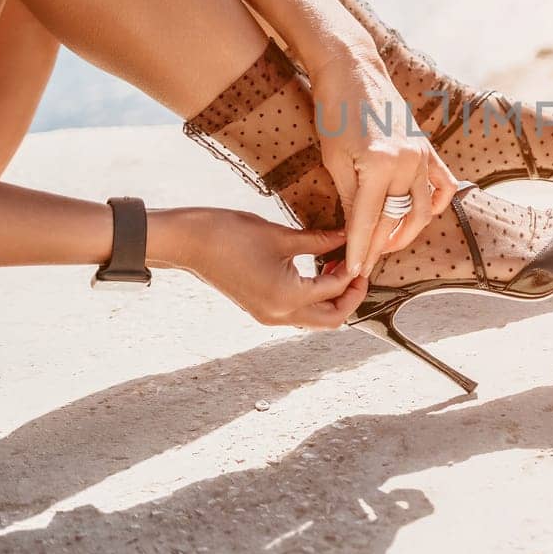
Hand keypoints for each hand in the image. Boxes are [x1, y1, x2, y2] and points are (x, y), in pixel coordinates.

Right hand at [152, 209, 368, 327]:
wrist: (189, 243)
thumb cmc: (231, 234)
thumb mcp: (281, 236)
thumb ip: (319, 242)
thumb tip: (348, 237)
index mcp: (287, 298)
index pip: (335, 290)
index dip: (353, 270)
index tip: (363, 250)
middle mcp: (279, 314)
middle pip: (331, 319)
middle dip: (350, 297)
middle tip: (357, 269)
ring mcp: (268, 315)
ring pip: (315, 319)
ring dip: (332, 298)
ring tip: (338, 266)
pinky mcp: (261, 309)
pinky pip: (298, 312)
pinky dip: (314, 297)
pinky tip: (317, 271)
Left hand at [307, 46, 457, 275]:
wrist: (353, 71)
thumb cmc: (335, 112)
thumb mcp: (334, 160)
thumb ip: (349, 200)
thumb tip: (354, 233)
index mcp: (378, 164)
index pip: (367, 220)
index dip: (359, 249)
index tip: (353, 270)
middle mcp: (406, 161)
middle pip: (395, 219)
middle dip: (379, 246)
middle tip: (366, 263)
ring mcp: (421, 155)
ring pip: (420, 210)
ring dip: (405, 232)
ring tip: (388, 246)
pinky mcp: (427, 148)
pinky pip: (442, 185)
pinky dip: (435, 205)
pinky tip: (421, 217)